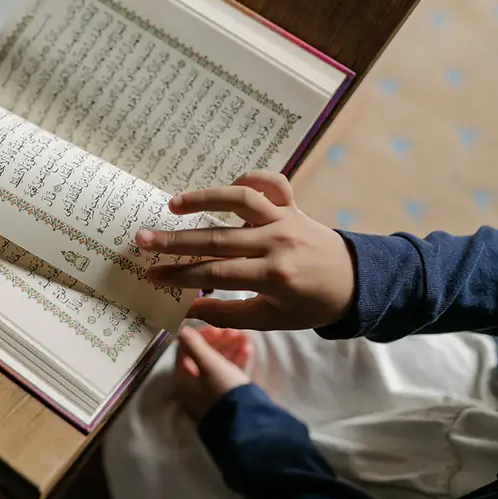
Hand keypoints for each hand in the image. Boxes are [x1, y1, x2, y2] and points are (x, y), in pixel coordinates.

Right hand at [138, 171, 355, 330]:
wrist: (355, 283)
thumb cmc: (309, 305)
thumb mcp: (270, 320)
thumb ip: (226, 314)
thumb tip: (185, 312)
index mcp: (273, 277)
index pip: (215, 273)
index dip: (180, 274)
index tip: (152, 274)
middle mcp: (278, 243)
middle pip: (218, 239)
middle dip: (176, 241)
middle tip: (142, 239)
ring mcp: (286, 220)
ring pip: (240, 201)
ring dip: (204, 199)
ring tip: (172, 205)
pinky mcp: (294, 206)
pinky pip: (272, 183)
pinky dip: (250, 178)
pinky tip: (227, 187)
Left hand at [174, 326, 250, 420]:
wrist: (246, 420)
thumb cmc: (222, 389)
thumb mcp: (208, 363)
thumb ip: (194, 344)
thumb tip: (182, 329)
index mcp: (182, 379)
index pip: (185, 350)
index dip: (200, 335)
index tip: (217, 327)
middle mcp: (193, 387)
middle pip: (203, 356)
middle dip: (219, 340)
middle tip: (234, 330)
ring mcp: (210, 392)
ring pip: (218, 363)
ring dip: (230, 347)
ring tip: (245, 337)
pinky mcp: (227, 396)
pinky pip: (229, 373)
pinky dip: (237, 360)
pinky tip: (248, 349)